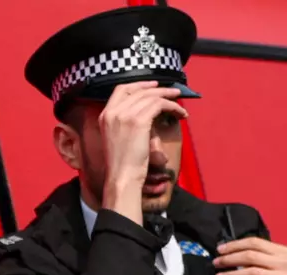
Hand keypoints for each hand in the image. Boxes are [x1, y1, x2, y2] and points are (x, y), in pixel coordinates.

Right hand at [98, 81, 187, 225]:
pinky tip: (180, 114)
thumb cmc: (123, 164)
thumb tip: (148, 113)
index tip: (153, 86)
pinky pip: (159, 105)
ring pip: (151, 96)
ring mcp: (125, 115)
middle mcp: (113, 111)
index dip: (139, 85)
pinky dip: (173, 107)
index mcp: (105, 115)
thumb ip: (128, 123)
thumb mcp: (119, 138)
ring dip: (169, 98)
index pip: (121, 90)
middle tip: (173, 92)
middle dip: (159, 89)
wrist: (122, 177)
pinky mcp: (138, 121)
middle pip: (139, 90)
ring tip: (180, 104)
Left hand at [213, 237, 286, 274]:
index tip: (220, 249)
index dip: (235, 244)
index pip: (255, 242)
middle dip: (229, 258)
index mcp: (284, 252)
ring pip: (253, 272)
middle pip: (251, 255)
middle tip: (216, 263)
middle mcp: (284, 261)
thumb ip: (272, 258)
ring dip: (233, 274)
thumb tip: (247, 257)